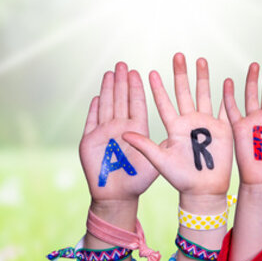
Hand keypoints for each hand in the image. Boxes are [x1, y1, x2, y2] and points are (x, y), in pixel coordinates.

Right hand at [79, 62, 157, 201]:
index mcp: (136, 129)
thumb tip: (172, 130)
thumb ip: (157, 146)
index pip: (135, 104)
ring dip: (108, 90)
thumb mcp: (154, 162)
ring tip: (109, 73)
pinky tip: (97, 97)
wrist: (117, 196)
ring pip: (106, 106)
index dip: (135, 88)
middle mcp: (119, 128)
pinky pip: (92, 121)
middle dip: (121, 82)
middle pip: (120, 100)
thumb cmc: (137, 181)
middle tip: (122, 64)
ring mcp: (104, 133)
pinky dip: (93, 110)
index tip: (136, 72)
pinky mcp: (89, 142)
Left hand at [124, 53, 231, 199]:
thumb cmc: (180, 179)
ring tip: (201, 60)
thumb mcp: (160, 161)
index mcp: (174, 128)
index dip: (158, 88)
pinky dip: (227, 95)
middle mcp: (189, 122)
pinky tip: (228, 81)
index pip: (164, 103)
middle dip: (182, 74)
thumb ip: (144, 145)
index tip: (150, 72)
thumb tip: (124, 133)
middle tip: (178, 55)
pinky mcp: (222, 130)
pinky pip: (225, 109)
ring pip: (204, 95)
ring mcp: (206, 124)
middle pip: (184, 92)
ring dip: (203, 78)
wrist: (203, 191)